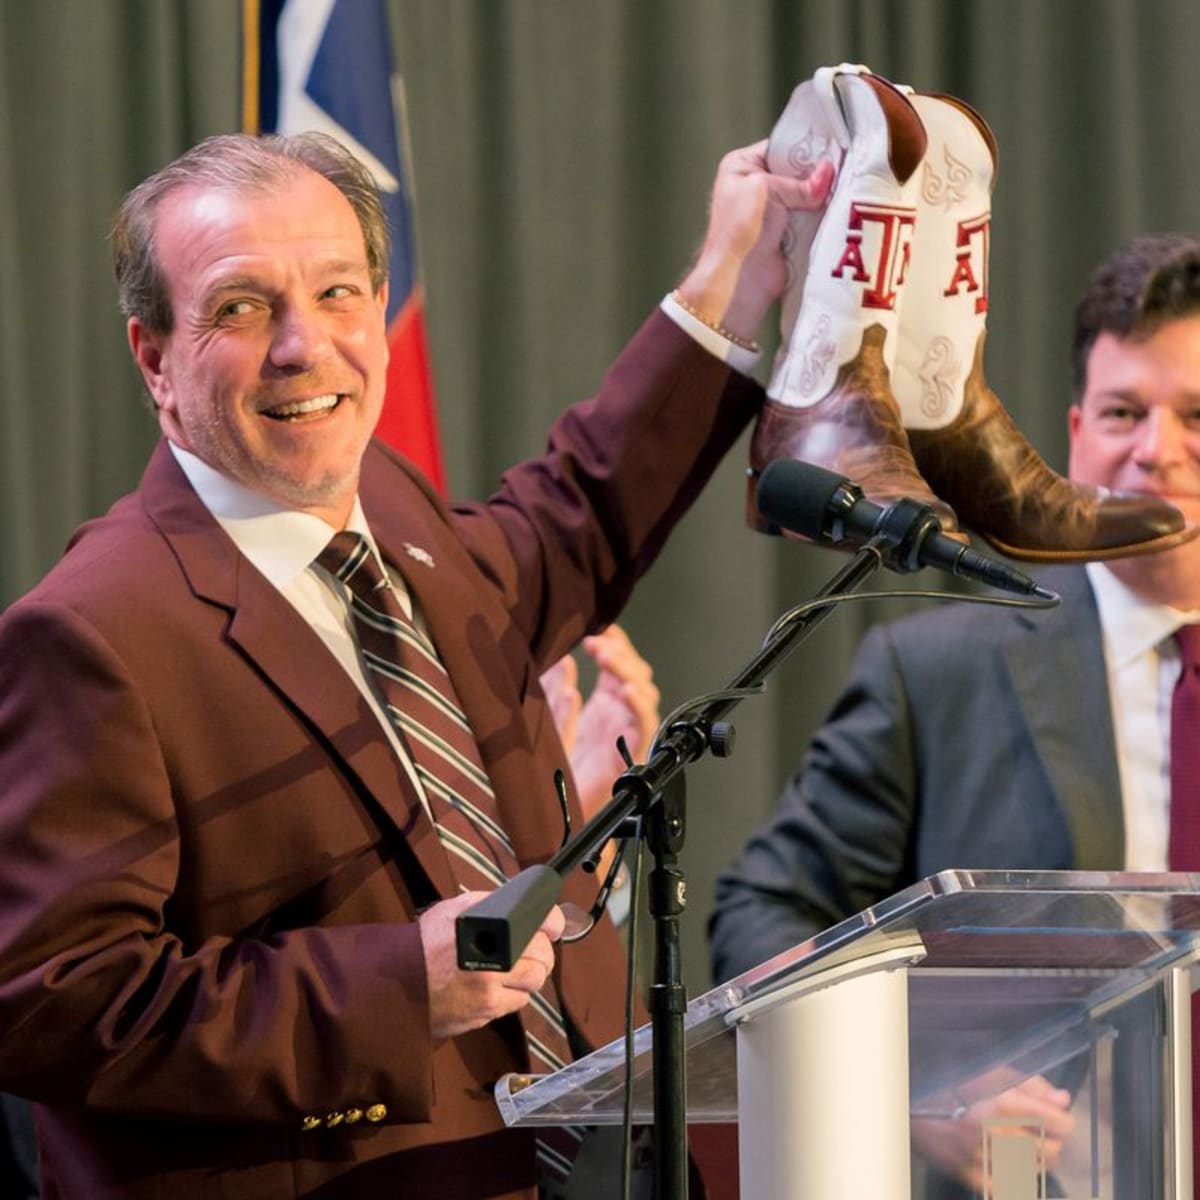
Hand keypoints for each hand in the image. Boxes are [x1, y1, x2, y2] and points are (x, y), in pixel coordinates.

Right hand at [419, 891, 564, 1038]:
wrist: (396, 981)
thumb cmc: (426, 942)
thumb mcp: (455, 908)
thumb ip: (489, 903)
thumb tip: (519, 904)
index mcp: (491, 927)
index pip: (542, 923)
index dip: (553, 925)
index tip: (552, 928)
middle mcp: (496, 958)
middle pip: (544, 957)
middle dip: (542, 953)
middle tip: (533, 951)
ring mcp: (492, 989)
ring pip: (534, 983)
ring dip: (530, 976)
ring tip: (515, 970)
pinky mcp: (485, 1013)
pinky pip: (517, 1004)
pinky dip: (514, 995)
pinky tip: (498, 987)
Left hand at [539, 625, 659, 821]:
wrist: (566, 816)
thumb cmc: (562, 773)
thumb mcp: (553, 722)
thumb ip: (557, 692)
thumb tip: (562, 661)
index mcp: (605, 704)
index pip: (618, 663)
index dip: (613, 642)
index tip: (597, 627)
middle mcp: (620, 714)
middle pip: (634, 671)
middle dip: (619, 652)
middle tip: (596, 641)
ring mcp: (628, 731)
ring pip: (643, 691)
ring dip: (627, 670)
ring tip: (605, 657)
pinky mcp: (633, 751)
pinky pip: (644, 724)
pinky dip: (638, 705)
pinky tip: (624, 690)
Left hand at [675, 140, 833, 345]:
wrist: (739, 279)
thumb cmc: (740, 229)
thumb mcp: (766, 189)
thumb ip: (799, 182)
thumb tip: (829, 172)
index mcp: (742, 166)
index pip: (780, 147)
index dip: (806, 147)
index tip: (834, 145)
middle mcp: (757, 186)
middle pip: (797, 171)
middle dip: (818, 172)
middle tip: (846, 165)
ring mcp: (774, 211)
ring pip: (807, 195)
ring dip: (823, 195)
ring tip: (848, 185)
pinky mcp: (788, 232)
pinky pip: (811, 217)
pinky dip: (823, 215)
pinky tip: (841, 206)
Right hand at [911, 1075, 1073, 1189]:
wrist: (913, 1100)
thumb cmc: (954, 1082)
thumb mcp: (994, 1072)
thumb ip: (1033, 1085)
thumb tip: (1063, 1101)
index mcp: (1004, 1102)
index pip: (1061, 1124)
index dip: (1062, 1121)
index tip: (1057, 1119)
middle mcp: (997, 1131)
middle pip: (1052, 1151)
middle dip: (1049, 1141)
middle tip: (1037, 1132)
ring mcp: (984, 1157)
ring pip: (1034, 1171)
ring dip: (1033, 1159)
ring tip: (1019, 1144)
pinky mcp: (972, 1175)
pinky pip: (1009, 1187)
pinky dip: (1013, 1178)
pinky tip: (1005, 1162)